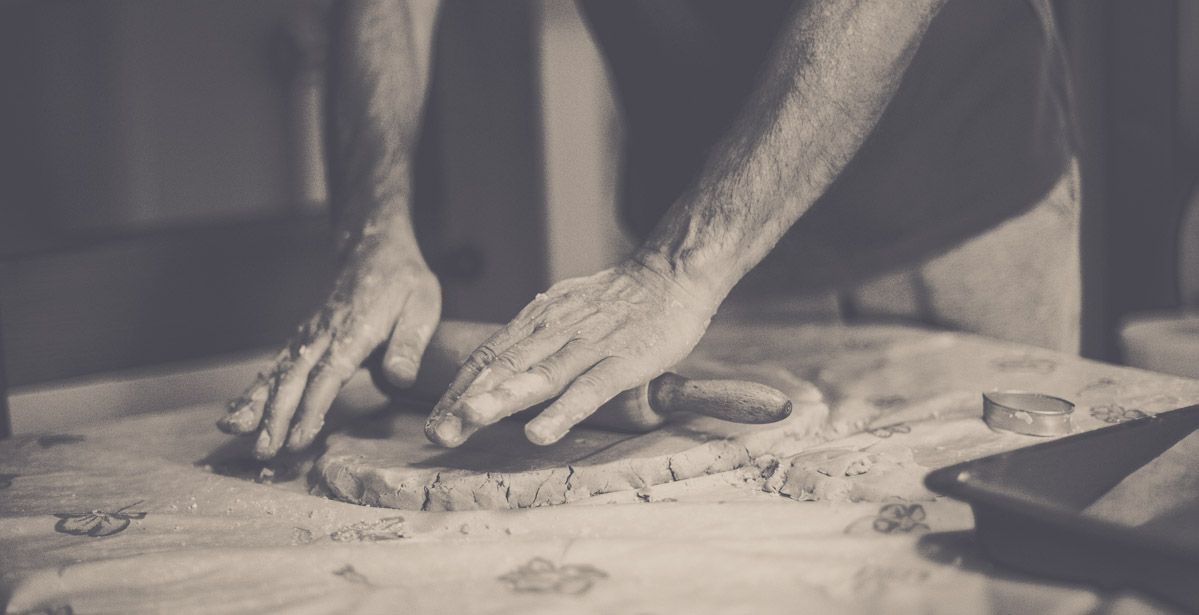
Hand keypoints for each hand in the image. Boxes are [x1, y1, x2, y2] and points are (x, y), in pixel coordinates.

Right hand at [218, 239, 440, 458]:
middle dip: (275, 416)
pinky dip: (253, 389)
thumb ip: (410, 344)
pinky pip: (275, 366)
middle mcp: (323, 335)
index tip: (299, 439)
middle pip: (294, 379)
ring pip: (277, 372)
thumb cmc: (402, 281)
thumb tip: (401, 379)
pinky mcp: (303, 338)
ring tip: (232, 431)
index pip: (328, 375)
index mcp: (354, 331)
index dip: (311, 409)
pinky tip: (237, 413)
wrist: (374, 250)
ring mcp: (308, 336)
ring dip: (255, 404)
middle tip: (263, 450)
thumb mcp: (421, 306)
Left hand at [424, 258, 717, 446]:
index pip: (489, 356)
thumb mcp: (566, 309)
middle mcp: (556, 331)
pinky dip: (563, 412)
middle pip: (504, 368)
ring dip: (501, 399)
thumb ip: (535, 335)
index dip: (459, 389)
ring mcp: (590, 346)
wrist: (673, 273)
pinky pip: (589, 390)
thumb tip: (500, 361)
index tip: (436, 421)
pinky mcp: (624, 361)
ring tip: (470, 421)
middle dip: (466, 402)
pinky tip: (539, 434)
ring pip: (538, 376)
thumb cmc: (621, 299)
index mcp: (539, 320)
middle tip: (437, 433)